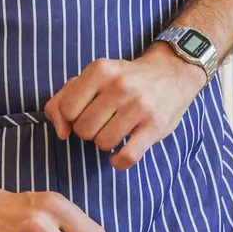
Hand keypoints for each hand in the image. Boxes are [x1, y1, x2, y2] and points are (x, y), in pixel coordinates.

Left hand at [45, 48, 205, 168]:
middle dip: (88, 130)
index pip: (67, 109)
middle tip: (102, 122)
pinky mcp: (155, 126)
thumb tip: (61, 133)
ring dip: (105, 142)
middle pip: (83, 129)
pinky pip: (127, 157)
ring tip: (115, 130)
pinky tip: (119, 155)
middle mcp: (119, 86)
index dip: (72, 116)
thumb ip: (62, 100)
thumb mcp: (90, 78)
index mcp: (100, 70)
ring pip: (102, 144)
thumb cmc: (123, 78)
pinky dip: (119, 162)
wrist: (171, 73)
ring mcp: (139, 106)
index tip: (85, 112)